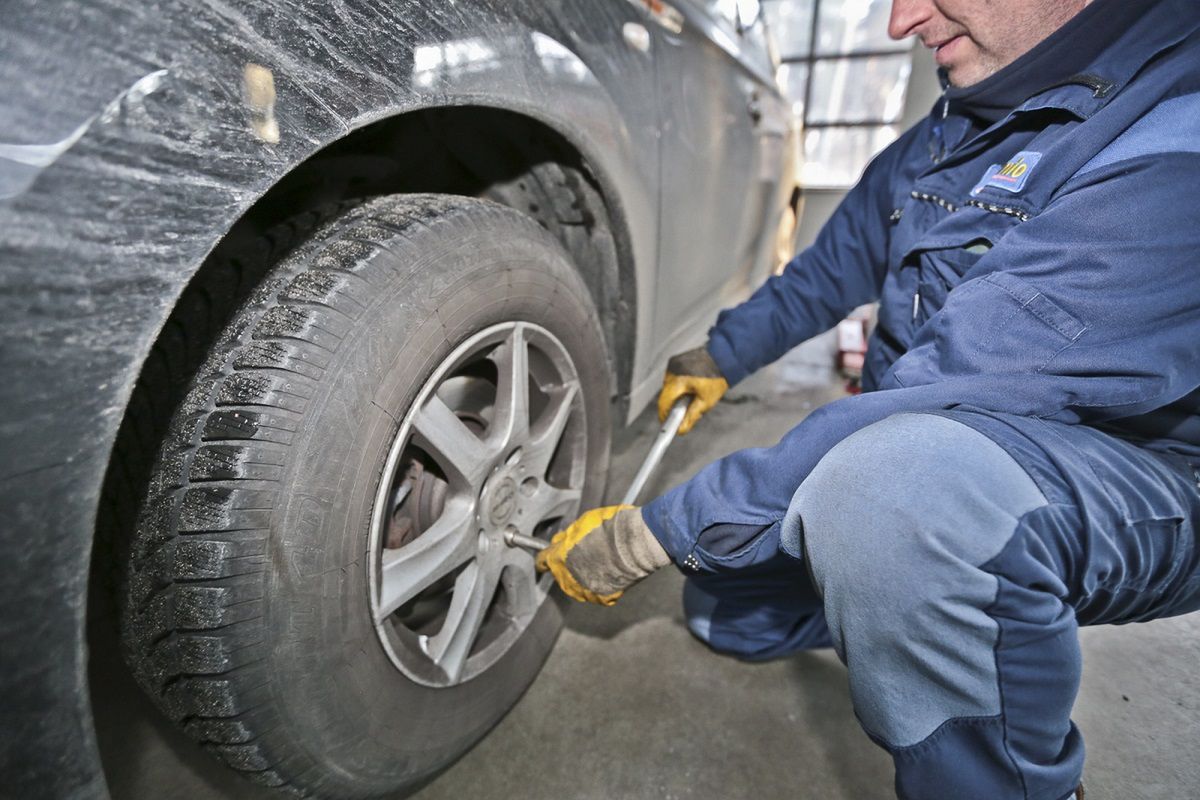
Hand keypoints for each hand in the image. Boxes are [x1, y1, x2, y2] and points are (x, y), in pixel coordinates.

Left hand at [535, 505, 669, 605]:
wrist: (635, 543)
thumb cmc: (609, 528)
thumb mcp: (582, 522)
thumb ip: (569, 535)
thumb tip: (562, 540)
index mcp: (558, 559)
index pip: (542, 560)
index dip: (546, 556)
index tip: (549, 555)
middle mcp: (568, 578)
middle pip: (561, 574)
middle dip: (568, 564)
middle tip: (583, 552)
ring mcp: (586, 590)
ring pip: (578, 585)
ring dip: (584, 576)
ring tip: (599, 561)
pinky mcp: (604, 597)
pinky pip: (597, 593)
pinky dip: (602, 585)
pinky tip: (610, 572)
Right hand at [657, 345, 728, 434]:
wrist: (725, 356)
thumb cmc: (717, 378)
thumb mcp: (706, 402)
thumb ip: (691, 417)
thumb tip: (680, 430)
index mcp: (677, 382)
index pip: (663, 403)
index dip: (665, 416)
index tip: (670, 425)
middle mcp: (671, 371)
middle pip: (666, 394)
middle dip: (674, 405)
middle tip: (687, 411)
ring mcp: (673, 364)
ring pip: (670, 386)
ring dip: (677, 394)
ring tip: (693, 397)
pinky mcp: (677, 360)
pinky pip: (674, 377)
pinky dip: (680, 384)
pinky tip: (693, 386)